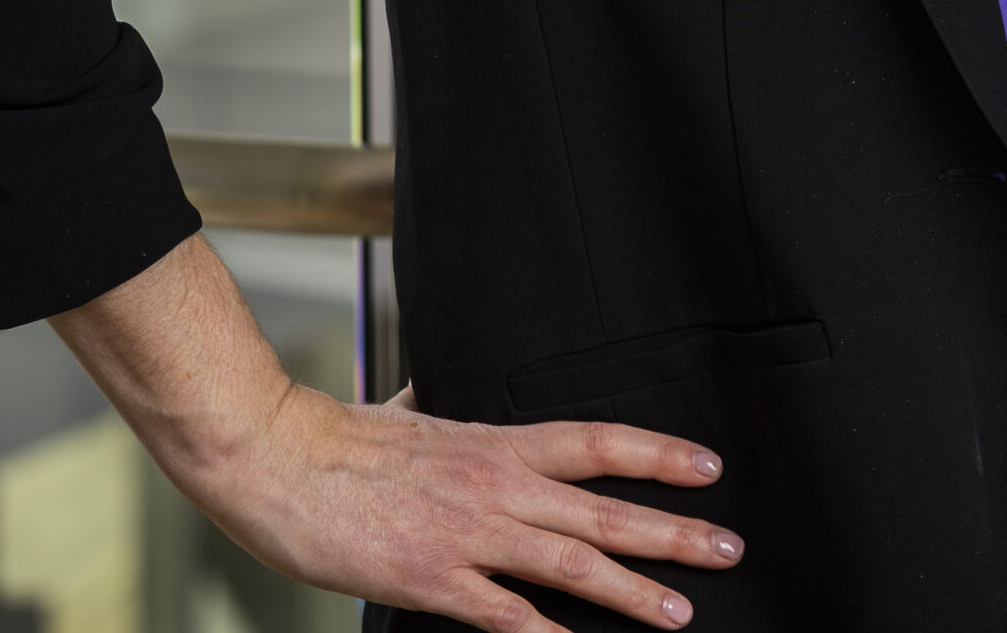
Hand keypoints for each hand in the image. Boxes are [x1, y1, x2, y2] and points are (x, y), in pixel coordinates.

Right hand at [197, 383, 742, 629]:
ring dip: (633, 591)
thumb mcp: (405, 411)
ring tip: (680, 610)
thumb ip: (429, 409)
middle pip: (603, 510)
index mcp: (496, 442)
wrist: (281, 457)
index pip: (598, 441)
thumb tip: (424, 396)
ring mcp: (470, 535)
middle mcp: (497, 484)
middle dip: (671, 531)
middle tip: (725, 547)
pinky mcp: (435, 580)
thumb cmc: (337, 439)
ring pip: (571, 565)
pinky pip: (505, 617)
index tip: (706, 465)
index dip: (659, 453)